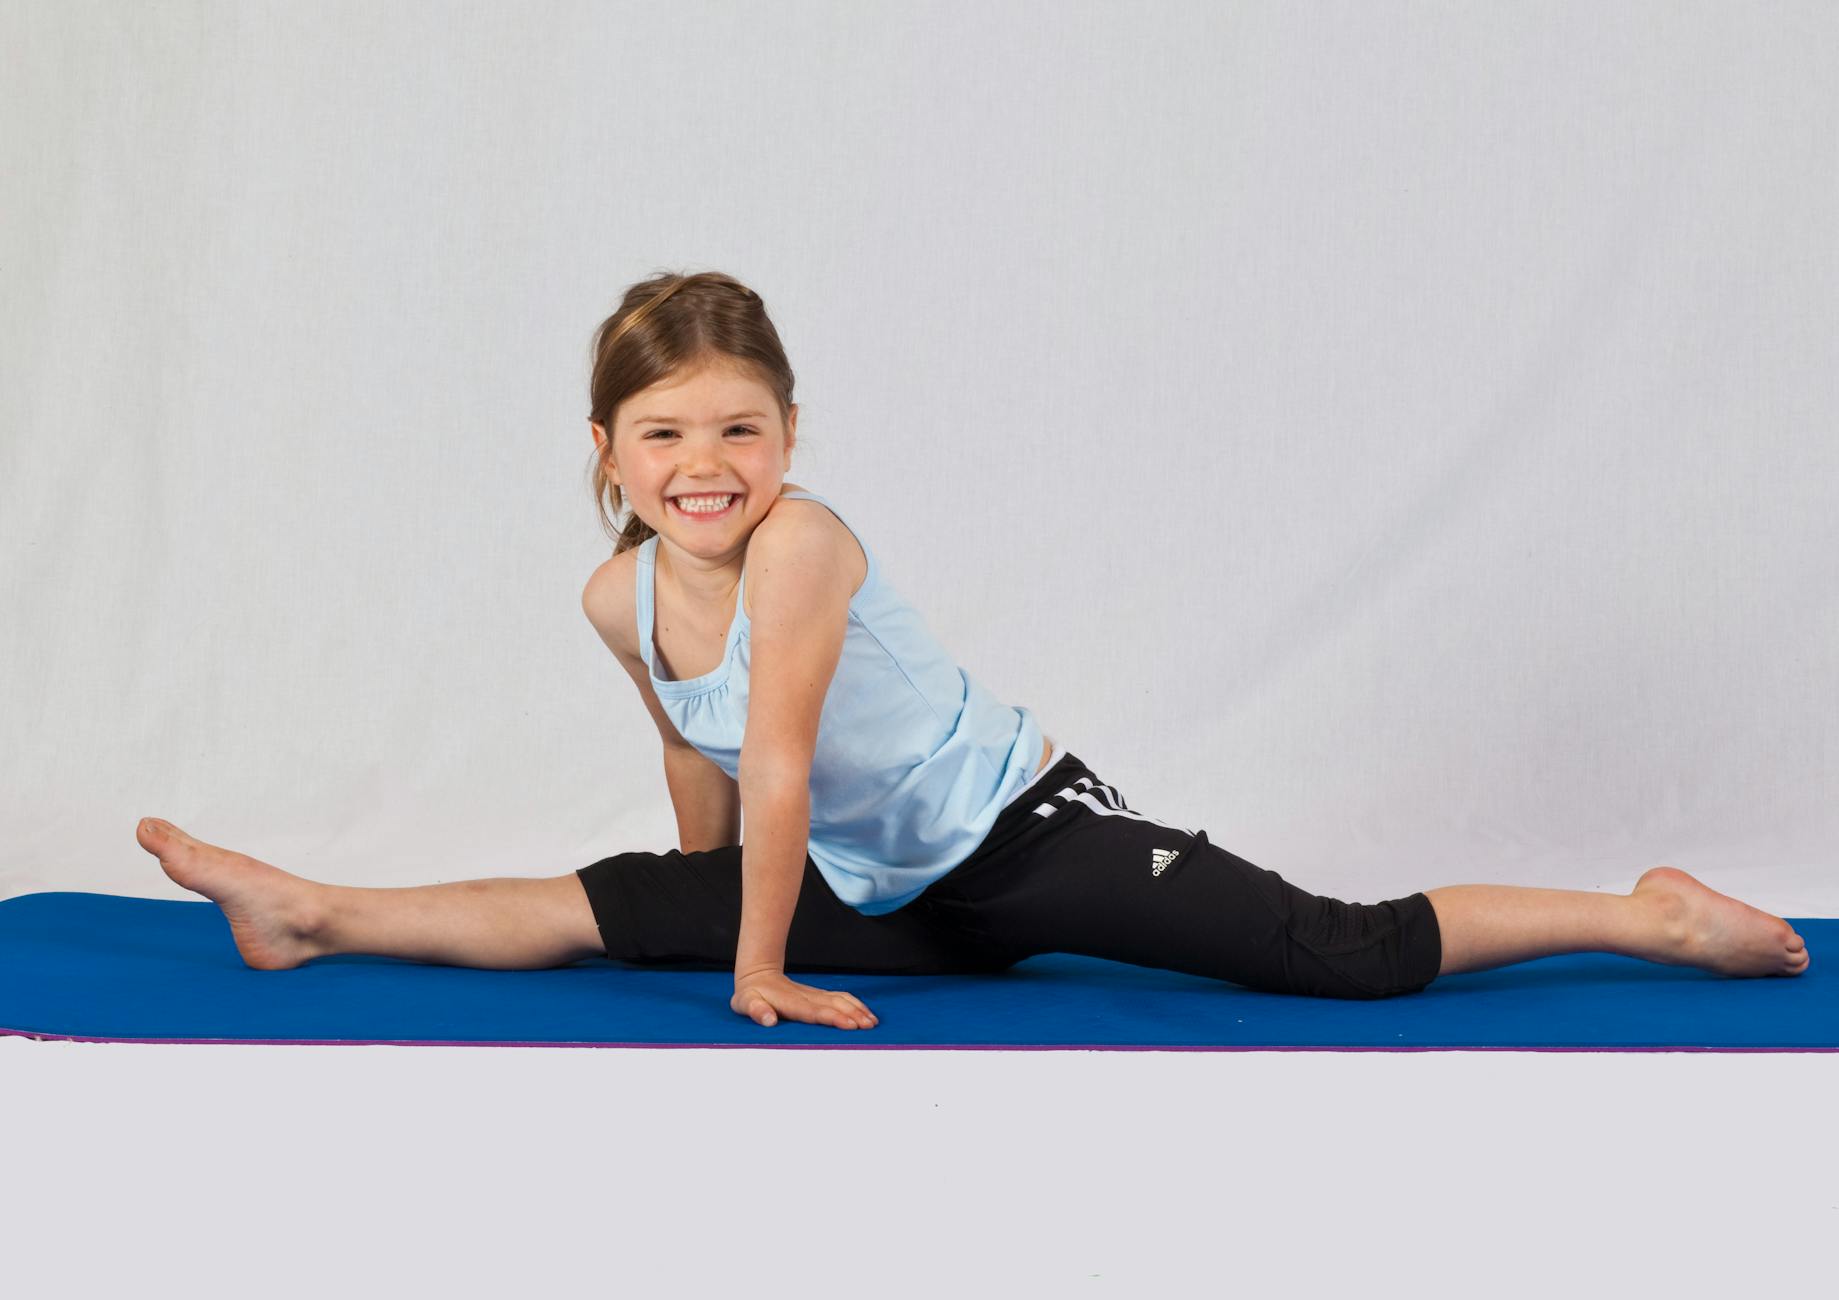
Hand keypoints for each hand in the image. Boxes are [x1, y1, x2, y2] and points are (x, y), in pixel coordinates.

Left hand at [731, 968, 878, 1029]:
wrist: (758, 975)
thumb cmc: (751, 995)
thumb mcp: (746, 1003)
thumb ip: (757, 1011)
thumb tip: (769, 1021)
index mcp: (791, 1003)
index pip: (815, 1012)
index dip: (833, 1018)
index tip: (850, 1024)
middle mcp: (807, 998)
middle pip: (834, 1005)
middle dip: (853, 1015)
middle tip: (870, 1027)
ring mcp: (814, 995)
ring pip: (841, 1000)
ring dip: (857, 1010)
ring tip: (872, 1022)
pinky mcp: (818, 995)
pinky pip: (841, 998)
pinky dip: (856, 1005)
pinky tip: (866, 1013)